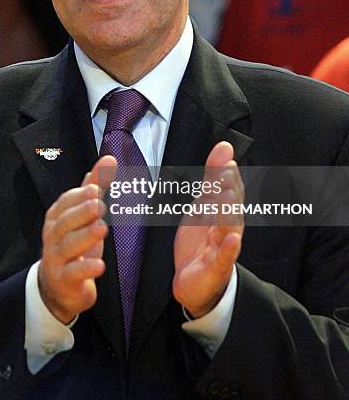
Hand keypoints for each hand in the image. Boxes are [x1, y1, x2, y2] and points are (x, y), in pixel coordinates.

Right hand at [38, 155, 116, 323]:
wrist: (59, 287)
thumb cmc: (74, 244)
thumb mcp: (85, 214)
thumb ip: (96, 186)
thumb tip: (109, 159)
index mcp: (57, 217)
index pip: (65, 202)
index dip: (79, 195)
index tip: (96, 187)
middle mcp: (53, 236)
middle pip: (65, 222)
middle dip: (82, 212)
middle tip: (100, 204)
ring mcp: (56, 258)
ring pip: (68, 246)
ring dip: (85, 236)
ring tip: (102, 229)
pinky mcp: (63, 280)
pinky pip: (73, 274)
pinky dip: (85, 269)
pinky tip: (100, 265)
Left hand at [173, 141, 243, 317]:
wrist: (194, 279)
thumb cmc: (202, 239)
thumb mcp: (204, 203)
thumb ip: (213, 176)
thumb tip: (225, 147)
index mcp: (225, 211)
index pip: (230, 191)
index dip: (228, 176)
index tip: (226, 160)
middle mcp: (228, 227)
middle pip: (231, 207)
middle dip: (229, 190)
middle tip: (225, 173)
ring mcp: (223, 247)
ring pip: (229, 229)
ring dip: (228, 213)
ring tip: (226, 196)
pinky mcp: (216, 267)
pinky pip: (225, 258)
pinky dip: (229, 249)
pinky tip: (232, 239)